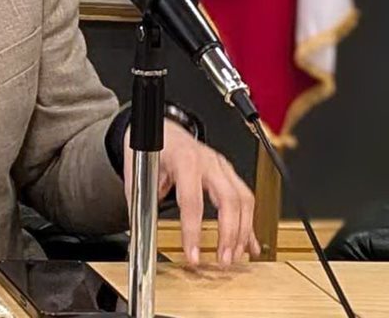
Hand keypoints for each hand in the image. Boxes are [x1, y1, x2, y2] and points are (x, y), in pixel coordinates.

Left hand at [124, 121, 259, 266]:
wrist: (163, 128)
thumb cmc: (152, 145)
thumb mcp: (138, 169)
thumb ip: (140, 200)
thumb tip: (139, 230)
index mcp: (184, 159)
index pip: (192, 200)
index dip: (193, 231)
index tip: (193, 254)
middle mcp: (208, 161)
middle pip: (229, 200)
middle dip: (230, 234)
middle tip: (223, 260)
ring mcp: (222, 166)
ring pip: (244, 200)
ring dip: (243, 232)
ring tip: (233, 256)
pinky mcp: (229, 173)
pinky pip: (246, 199)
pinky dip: (249, 224)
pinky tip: (249, 244)